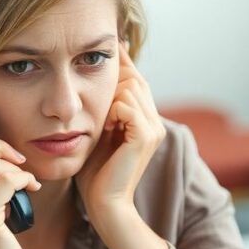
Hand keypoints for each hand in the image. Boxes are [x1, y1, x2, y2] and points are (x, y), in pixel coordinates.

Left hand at [75, 42, 166, 234]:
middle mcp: (155, 121)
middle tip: (93, 94)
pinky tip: (105, 128)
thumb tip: (93, 81)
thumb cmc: (96, 172)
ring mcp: (153, 128)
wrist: (104, 203)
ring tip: (102, 124)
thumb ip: (104, 109)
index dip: (122, 62)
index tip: (110, 45)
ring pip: (129, 87)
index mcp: (147, 119)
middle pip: (133, 78)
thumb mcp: (99, 132)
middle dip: (112, 79)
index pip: (137, 79)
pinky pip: (125, 104)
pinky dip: (110, 112)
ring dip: (108, 100)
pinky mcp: (145, 136)